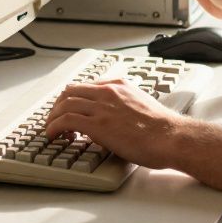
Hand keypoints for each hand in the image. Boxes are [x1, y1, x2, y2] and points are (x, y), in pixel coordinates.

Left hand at [44, 79, 191, 169]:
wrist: (170, 136)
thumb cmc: (163, 128)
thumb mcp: (141, 104)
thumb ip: (125, 104)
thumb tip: (116, 117)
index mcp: (119, 86)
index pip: (86, 86)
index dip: (72, 98)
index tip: (68, 109)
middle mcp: (108, 92)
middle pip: (70, 91)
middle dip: (58, 105)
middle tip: (54, 118)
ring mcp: (101, 107)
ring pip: (64, 104)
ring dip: (53, 117)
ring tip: (51, 129)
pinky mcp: (98, 125)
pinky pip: (66, 120)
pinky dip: (54, 126)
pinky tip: (53, 135)